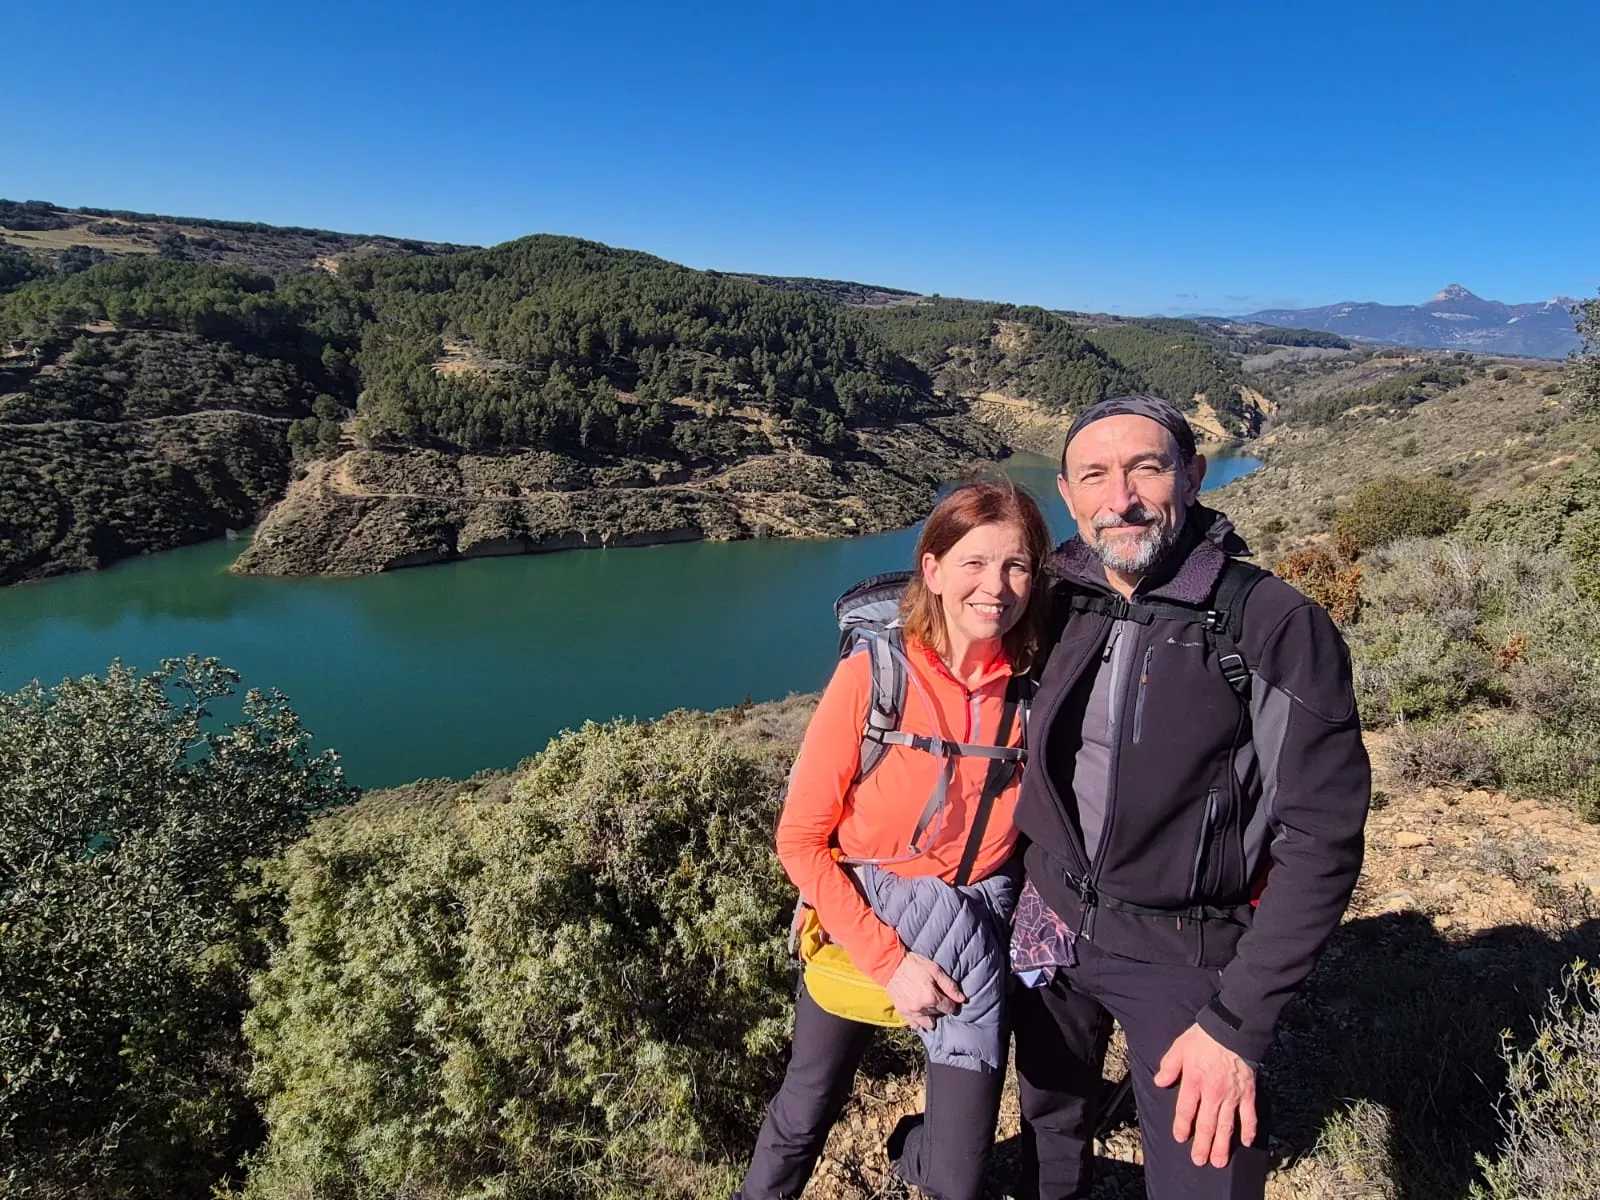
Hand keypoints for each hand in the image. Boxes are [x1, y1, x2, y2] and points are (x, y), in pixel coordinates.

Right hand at [884, 953, 964, 1031]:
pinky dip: (919, 1021)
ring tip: (928, 1007)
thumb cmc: (915, 965)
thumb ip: (950, 986)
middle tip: (936, 997)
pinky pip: (914, 1025)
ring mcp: (911, 1012)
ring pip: (927, 1024)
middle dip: (940, 1008)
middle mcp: (922, 1008)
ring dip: (930, 1017)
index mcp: (932, 997)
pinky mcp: (902, 1012)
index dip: (951, 1002)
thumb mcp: (935, 970)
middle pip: (939, 1015)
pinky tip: (920, 1012)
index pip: (949, 1008)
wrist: (891, 965)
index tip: (948, 997)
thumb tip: (962, 999)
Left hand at [1153, 1023, 1257, 1167]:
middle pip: (1207, 1124)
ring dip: (1223, 1145)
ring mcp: (1232, 1094)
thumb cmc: (1204, 1036)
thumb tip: (1159, 1081)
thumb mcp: (1180, 1047)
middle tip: (1200, 1161)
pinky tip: (1247, 1142)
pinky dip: (1249, 1130)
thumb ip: (1169, 1066)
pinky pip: (1249, 1115)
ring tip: (1219, 1161)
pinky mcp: (1248, 1092)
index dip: (1182, 1126)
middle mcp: (1213, 1092)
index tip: (1181, 1139)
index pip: (1186, 1110)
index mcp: (1194, 1081)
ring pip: (1227, 1125)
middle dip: (1203, 1145)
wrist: (1232, 1028)